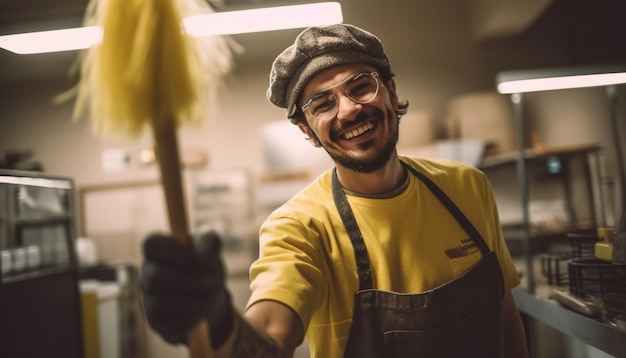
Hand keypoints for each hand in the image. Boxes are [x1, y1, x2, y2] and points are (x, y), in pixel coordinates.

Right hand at [140, 231, 233, 347]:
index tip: (195, 258)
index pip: (151, 243)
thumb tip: (205, 250)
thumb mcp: (210, 249)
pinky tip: (202, 310)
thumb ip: (209, 242)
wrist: (209, 293)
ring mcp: (148, 298)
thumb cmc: (205, 264)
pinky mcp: (156, 321)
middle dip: (188, 280)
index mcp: (157, 249)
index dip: (173, 251)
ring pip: (160, 303)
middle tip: (211, 280)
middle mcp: (147, 272)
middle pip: (155, 277)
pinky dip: (192, 317)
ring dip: (193, 300)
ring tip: (210, 295)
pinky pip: (169, 323)